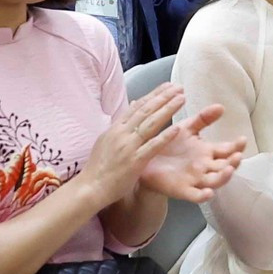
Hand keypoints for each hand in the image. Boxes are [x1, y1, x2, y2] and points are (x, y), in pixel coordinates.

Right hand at [82, 84, 190, 207]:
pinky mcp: (135, 161)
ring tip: (182, 99)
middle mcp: (122, 133)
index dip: (154, 94)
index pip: (138, 106)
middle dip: (164, 97)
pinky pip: (152, 146)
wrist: (90, 188)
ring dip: (167, 109)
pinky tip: (177, 128)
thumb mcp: (107, 139)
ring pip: (151, 124)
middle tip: (179, 87)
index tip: (168, 85)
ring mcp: (128, 147)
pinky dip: (164, 136)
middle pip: (146, 110)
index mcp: (116, 128)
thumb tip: (134, 104)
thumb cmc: (99, 166)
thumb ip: (122, 123)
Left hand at [136, 103, 245, 202]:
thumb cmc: (168, 144)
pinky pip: (196, 196)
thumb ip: (203, 118)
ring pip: (215, 182)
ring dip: (224, 177)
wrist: (144, 158)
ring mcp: (195, 179)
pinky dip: (203, 196)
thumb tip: (221, 106)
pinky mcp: (182, 190)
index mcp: (208, 152)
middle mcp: (205, 167)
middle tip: (238, 156)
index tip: (242, 139)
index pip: (228, 150)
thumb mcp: (187, 128)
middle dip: (234, 162)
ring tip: (229, 170)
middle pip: (225, 167)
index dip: (237, 146)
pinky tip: (209, 192)